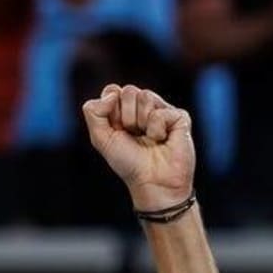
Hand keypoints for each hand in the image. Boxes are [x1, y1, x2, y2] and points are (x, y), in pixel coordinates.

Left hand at [82, 84, 195, 210]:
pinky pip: (160, 113)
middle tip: (134, 135)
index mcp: (124, 109)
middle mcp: (143, 106)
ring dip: (141, 123)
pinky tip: (162, 140)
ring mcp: (162, 109)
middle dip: (126, 117)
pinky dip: (156, 130)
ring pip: (145, 96)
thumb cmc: (128, 162)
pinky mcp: (179, 117)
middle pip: (128, 91)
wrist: (152, 182)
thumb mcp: (101, 138)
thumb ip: (93, 112)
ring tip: (148, 138)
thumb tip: (113, 92)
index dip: (111, 111)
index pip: (112, 90)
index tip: (116, 130)